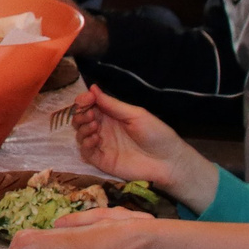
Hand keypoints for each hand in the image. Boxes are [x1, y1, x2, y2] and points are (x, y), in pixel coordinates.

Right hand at [71, 86, 215, 205]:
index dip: (84, 100)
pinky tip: (96, 139)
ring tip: (94, 126)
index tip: (86, 98)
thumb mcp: (135, 114)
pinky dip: (85, 143)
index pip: (90, 105)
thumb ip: (113, 104)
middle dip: (80, 114)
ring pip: (80, 134)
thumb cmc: (156, 134)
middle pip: (81, 119)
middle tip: (90, 114)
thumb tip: (92, 88)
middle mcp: (104, 129)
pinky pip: (85, 151)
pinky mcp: (101, 161)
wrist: (168, 161)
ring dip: (83, 128)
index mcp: (112, 115)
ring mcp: (102, 145)